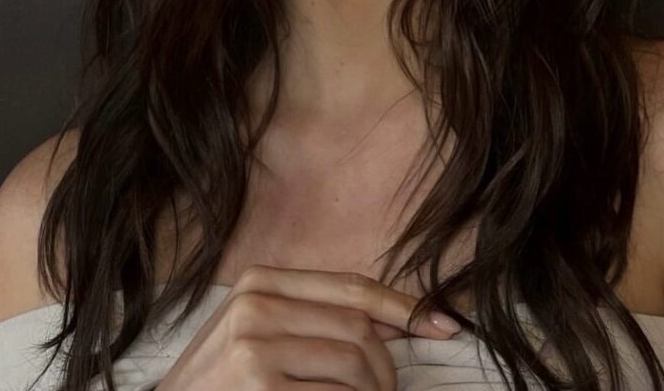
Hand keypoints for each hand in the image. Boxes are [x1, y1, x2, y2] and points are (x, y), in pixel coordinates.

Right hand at [157, 264, 460, 390]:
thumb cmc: (220, 385)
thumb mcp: (256, 335)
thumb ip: (315, 320)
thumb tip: (400, 322)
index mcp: (259, 283)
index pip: (350, 288)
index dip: (403, 307)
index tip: (443, 325)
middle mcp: (256, 305)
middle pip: (359, 328)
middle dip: (386, 369)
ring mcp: (254, 348)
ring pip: (355, 364)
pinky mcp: (260, 387)